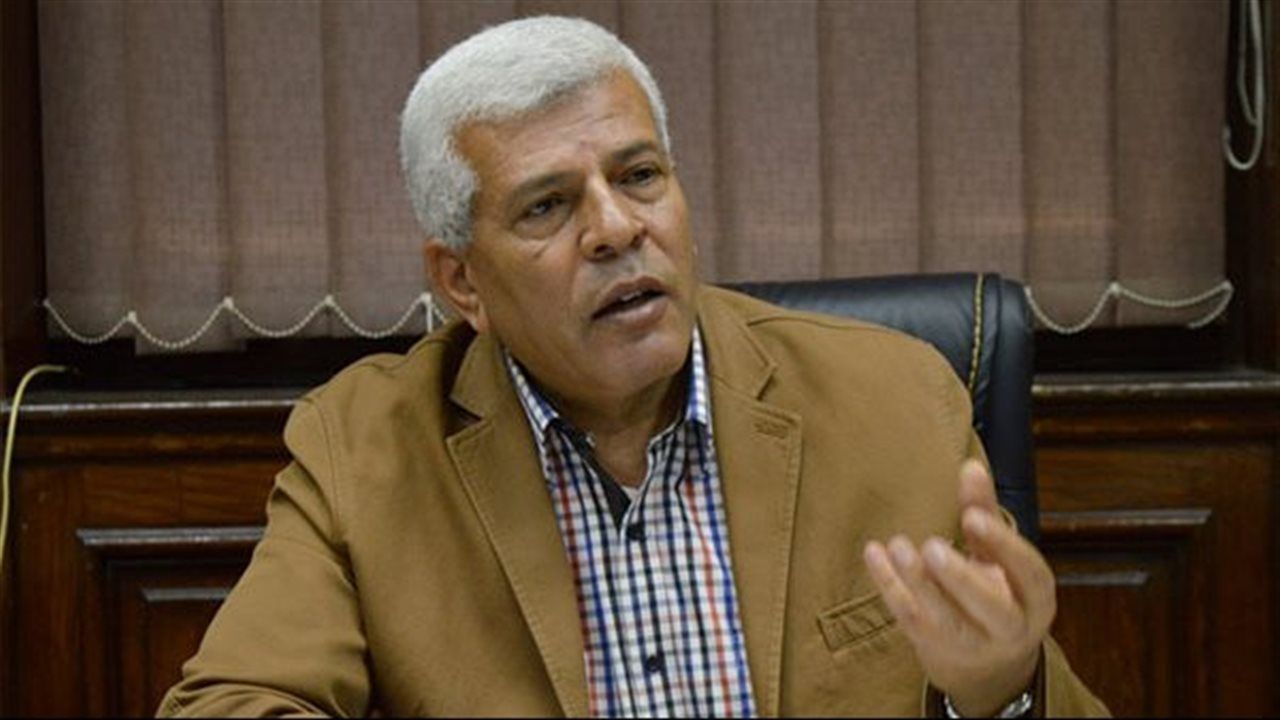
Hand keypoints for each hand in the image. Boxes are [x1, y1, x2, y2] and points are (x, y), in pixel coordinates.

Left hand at [862, 459, 1054, 715]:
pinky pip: (909, 619)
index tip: (971, 517)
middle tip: (932, 545)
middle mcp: (1009, 627)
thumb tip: (971, 466)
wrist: (985, 661)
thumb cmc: (994, 589)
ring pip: (944, 620)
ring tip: (897, 545)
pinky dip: (889, 587)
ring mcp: (971, 643)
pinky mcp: (933, 647)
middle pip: (990, 608)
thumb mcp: (998, 553)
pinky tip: (873, 554)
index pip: (1029, 572)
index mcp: (1036, 598)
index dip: (1003, 545)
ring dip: (917, 583)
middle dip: (960, 579)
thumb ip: (984, 511)